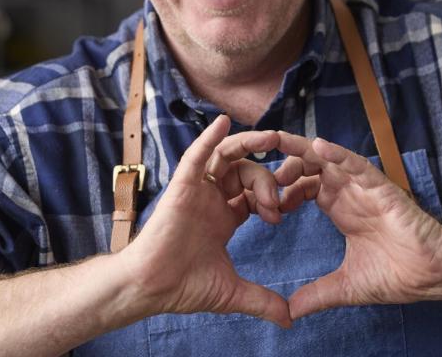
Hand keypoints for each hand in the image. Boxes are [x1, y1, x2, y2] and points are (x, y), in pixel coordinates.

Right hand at [117, 115, 290, 327]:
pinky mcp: (181, 186)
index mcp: (224, 217)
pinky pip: (196, 155)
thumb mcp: (233, 292)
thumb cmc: (184, 287)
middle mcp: (211, 199)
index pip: (254, 194)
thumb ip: (262, 301)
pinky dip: (209, 138)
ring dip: (249, 143)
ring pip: (225, 157)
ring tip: (273, 136)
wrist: (151, 289)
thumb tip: (290, 320)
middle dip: (265, 181)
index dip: (272, 197)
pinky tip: (223, 122)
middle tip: (275, 201)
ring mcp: (196, 190)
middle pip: (245, 172)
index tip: (282, 213)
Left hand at [274, 132, 441, 319]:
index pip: (304, 188)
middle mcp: (349, 193)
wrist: (433, 276)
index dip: (284, 190)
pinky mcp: (381, 187)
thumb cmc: (397, 275)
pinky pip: (357, 164)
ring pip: (329, 159)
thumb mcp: (347, 286)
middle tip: (266, 178)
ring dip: (304, 151)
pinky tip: (318, 146)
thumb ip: (318, 294)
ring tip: (280, 143)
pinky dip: (338, 154)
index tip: (266, 205)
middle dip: (287, 166)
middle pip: (311, 167)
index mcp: (339, 209)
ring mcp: (364, 188)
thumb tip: (290, 312)